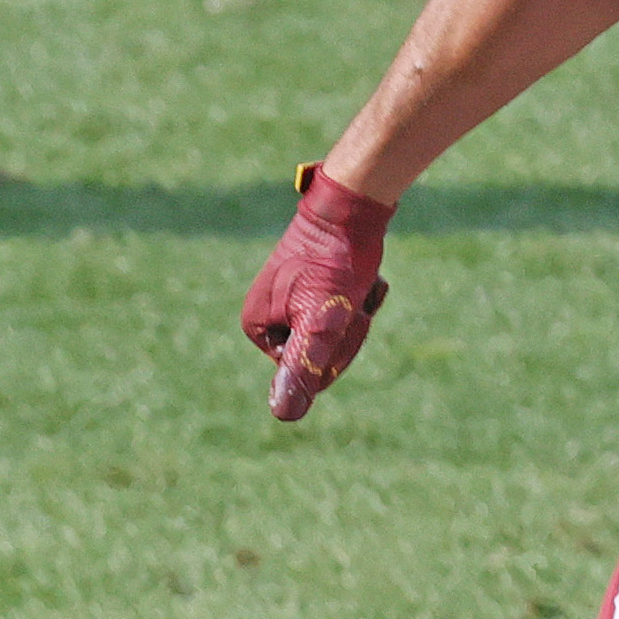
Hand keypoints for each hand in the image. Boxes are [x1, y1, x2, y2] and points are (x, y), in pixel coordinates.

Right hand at [240, 164, 393, 421]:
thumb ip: (304, 366)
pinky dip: (359, 296)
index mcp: (257, 326)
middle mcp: (267, 313)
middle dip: (348, 331)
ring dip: (358, 312)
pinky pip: (340, 308)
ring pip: (335, 331)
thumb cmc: (335, 262)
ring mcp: (289, 297)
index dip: (336, 353)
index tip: (344, 317)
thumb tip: (283, 414)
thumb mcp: (323, 320)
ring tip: (358, 283)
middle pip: (320, 353)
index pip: (305, 372)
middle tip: (355, 298)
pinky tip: (362, 275)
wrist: (351, 204)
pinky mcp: (311, 281)